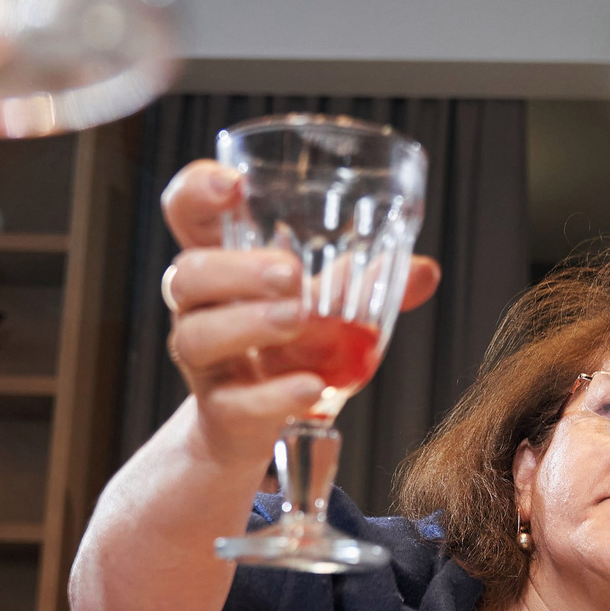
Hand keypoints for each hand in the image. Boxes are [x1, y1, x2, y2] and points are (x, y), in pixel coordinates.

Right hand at [158, 159, 441, 469]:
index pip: (185, 211)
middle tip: (291, 273)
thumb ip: (370, 284)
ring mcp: (206, 363)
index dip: (197, 190)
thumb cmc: (294, 346)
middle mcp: (202, 309)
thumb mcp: (328, 305)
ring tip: (299, 319)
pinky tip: (310, 386)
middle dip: (235, 270)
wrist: (267, 426)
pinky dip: (274, 394)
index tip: (234, 184)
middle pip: (186, 275)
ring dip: (250, 323)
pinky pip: (235, 403)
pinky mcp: (222, 413)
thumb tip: (424, 271)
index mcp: (224, 263)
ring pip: (197, 336)